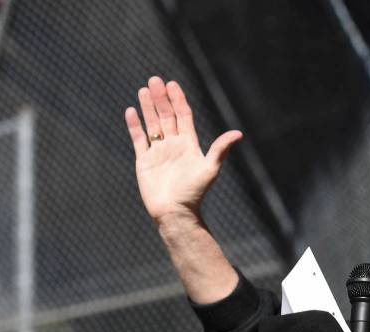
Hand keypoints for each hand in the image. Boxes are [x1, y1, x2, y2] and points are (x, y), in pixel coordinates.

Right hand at [124, 76, 242, 225]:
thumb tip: (238, 133)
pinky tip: (131, 111)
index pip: (183, 116)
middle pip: (166, 116)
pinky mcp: (144, 161)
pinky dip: (135, 125)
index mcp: (189, 144)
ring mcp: (158, 152)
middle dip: (161, 98)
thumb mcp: (210, 169)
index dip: (178, 100)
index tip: (172, 84)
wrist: (175, 212)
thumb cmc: (194, 192)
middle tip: (154, 80)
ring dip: (148, 107)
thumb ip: (220, 149)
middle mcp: (173, 145)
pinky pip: (139, 139)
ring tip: (143, 89)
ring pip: (152, 124)